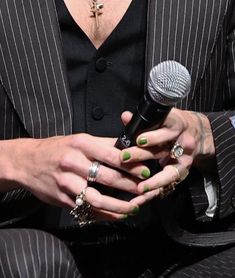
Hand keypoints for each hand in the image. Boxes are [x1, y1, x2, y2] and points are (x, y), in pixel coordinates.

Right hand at [0, 134, 147, 219]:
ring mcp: (66, 183)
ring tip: (134, 207)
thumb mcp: (78, 139)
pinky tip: (115, 215)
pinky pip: (85, 208)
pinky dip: (103, 214)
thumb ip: (103, 143)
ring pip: (97, 198)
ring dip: (118, 205)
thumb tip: (127, 147)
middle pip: (107, 177)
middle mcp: (73, 163)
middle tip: (145, 189)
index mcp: (81, 144)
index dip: (131, 165)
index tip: (145, 171)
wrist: (26, 161)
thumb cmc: (55, 148)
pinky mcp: (62, 198)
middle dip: (129, 185)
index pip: (111, 155)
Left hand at [119, 108, 215, 204]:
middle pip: (162, 151)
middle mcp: (183, 143)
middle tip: (124, 157)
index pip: (167, 130)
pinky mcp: (182, 172)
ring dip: (152, 182)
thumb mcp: (163, 118)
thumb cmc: (174, 125)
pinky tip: (140, 199)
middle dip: (141, 155)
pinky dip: (154, 191)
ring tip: (138, 188)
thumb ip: (143, 120)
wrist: (197, 134)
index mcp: (177, 125)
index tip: (139, 140)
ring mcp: (184, 160)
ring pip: (168, 173)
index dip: (154, 136)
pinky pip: (168, 184)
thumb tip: (125, 116)